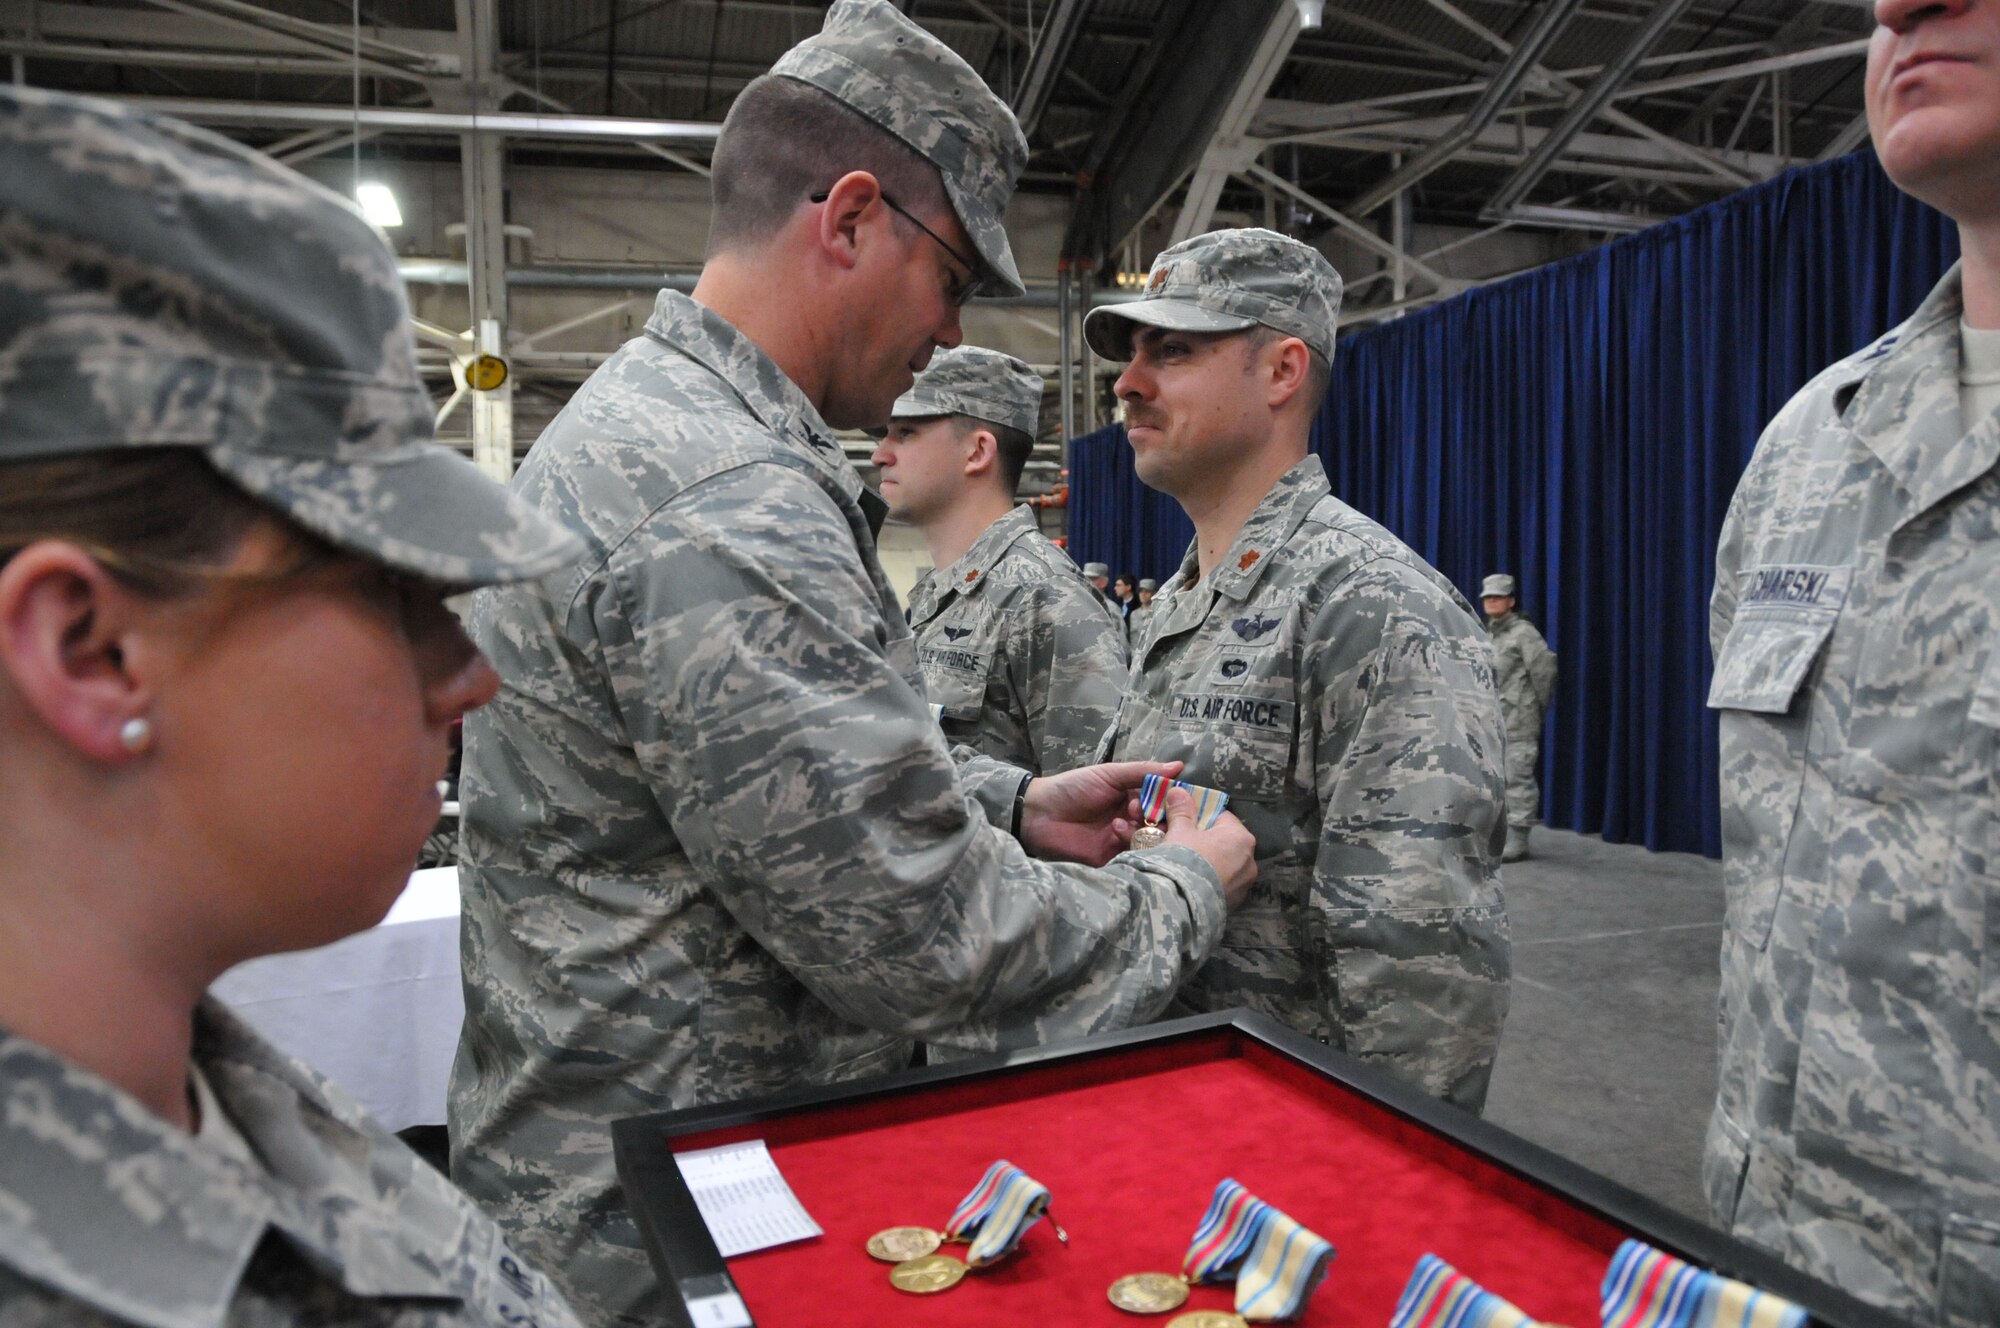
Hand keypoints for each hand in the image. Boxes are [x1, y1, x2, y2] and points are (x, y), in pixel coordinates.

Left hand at [1018, 759, 1185, 865]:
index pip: (1163, 803)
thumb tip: (1179, 766)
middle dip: (1156, 819)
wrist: (1037, 814)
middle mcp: (1133, 822)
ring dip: (1141, 831)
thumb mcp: (1108, 775)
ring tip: (1122, 821)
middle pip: (1161, 826)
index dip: (1169, 801)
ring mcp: (1122, 842)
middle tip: (1139, 811)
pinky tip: (1117, 833)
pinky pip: (1133, 859)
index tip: (1169, 797)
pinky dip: (1130, 847)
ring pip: (1149, 843)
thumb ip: (1142, 772)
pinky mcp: (1112, 861)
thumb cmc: (1072, 788)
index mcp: (1133, 799)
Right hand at [1159, 786, 1255, 908]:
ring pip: (1224, 865)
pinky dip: (1209, 881)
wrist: (1182, 904)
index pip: (1222, 817)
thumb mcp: (1179, 832)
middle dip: (1204, 841)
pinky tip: (1192, 882)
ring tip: (1185, 865)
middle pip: (1224, 842)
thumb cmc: (1185, 859)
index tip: (1185, 821)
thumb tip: (1178, 791)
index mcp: (1241, 837)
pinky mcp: (1234, 903)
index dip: (1201, 817)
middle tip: (1182, 843)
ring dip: (1208, 862)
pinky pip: (1221, 884)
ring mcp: (1244, 885)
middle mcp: (1250, 860)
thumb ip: (1181, 811)